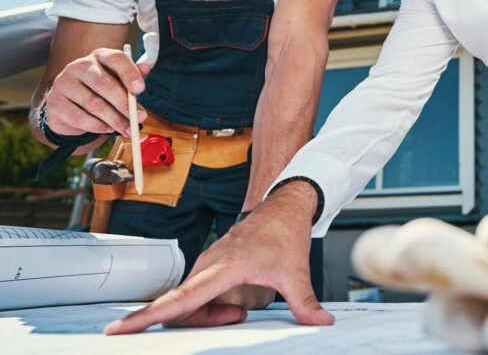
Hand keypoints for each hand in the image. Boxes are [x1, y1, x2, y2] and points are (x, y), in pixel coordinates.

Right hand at [44, 47, 149, 137]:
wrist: (69, 106)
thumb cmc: (100, 91)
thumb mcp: (119, 81)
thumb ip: (133, 76)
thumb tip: (147, 68)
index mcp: (99, 56)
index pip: (115, 58)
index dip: (129, 73)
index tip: (141, 90)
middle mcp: (79, 66)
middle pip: (103, 84)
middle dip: (124, 104)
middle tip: (138, 118)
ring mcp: (63, 83)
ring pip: (93, 104)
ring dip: (114, 119)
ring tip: (127, 128)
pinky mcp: (54, 102)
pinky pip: (79, 118)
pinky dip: (97, 126)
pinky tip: (108, 129)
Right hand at [104, 180, 333, 333]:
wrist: (283, 206)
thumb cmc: (284, 233)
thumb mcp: (296, 272)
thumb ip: (305, 302)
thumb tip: (320, 323)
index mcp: (225, 266)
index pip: (181, 298)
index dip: (148, 316)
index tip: (118, 329)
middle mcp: (208, 264)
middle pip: (182, 307)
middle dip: (201, 322)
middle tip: (240, 316)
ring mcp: (205, 264)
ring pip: (188, 302)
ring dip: (208, 315)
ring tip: (242, 310)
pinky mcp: (207, 266)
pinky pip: (195, 295)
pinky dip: (208, 307)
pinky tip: (233, 306)